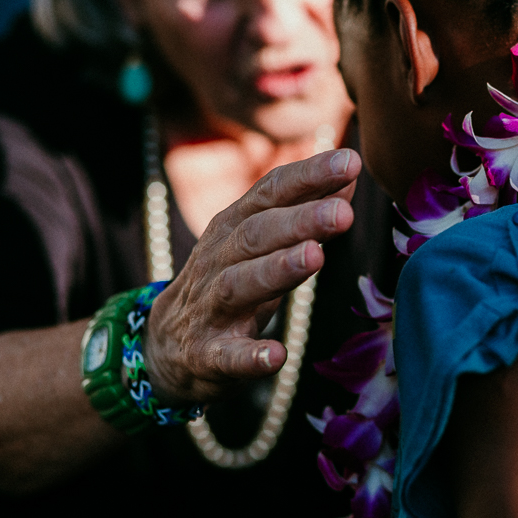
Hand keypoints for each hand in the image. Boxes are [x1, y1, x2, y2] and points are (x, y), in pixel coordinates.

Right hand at [144, 148, 360, 403]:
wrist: (167, 345)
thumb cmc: (230, 281)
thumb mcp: (262, 241)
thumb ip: (304, 210)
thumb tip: (349, 175)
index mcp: (234, 226)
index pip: (270, 192)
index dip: (309, 176)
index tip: (350, 161)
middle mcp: (219, 259)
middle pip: (257, 234)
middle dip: (300, 221)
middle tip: (343, 213)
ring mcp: (209, 308)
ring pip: (240, 284)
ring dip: (278, 269)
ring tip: (316, 257)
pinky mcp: (207, 355)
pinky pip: (226, 356)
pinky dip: (250, 356)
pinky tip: (277, 356)